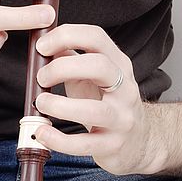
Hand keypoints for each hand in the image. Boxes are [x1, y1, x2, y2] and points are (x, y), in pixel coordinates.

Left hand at [33, 25, 165, 174]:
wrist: (140, 141)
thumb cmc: (108, 105)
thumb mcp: (92, 78)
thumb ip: (70, 61)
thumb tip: (43, 46)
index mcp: (118, 65)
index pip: (96, 38)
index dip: (66, 36)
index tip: (41, 46)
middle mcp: (125, 88)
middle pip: (99, 66)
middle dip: (63, 68)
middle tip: (41, 78)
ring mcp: (122, 118)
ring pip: (94, 110)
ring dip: (60, 106)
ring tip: (41, 104)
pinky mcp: (114, 145)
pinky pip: (85, 143)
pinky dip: (59, 140)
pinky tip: (43, 133)